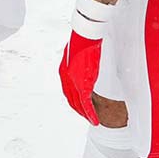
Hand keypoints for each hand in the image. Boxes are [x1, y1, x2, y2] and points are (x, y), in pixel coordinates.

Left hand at [59, 0, 111, 123]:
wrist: (83, 37)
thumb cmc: (81, 41)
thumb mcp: (75, 53)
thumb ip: (77, 62)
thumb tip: (81, 63)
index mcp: (64, 72)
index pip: (68, 91)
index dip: (75, 101)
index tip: (80, 107)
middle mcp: (66, 78)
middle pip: (72, 100)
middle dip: (79, 110)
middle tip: (87, 117)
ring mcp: (74, 82)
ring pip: (79, 103)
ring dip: (85, 114)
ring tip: (93, 121)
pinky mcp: (83, 83)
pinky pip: (86, 102)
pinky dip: (90, 112)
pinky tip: (94, 119)